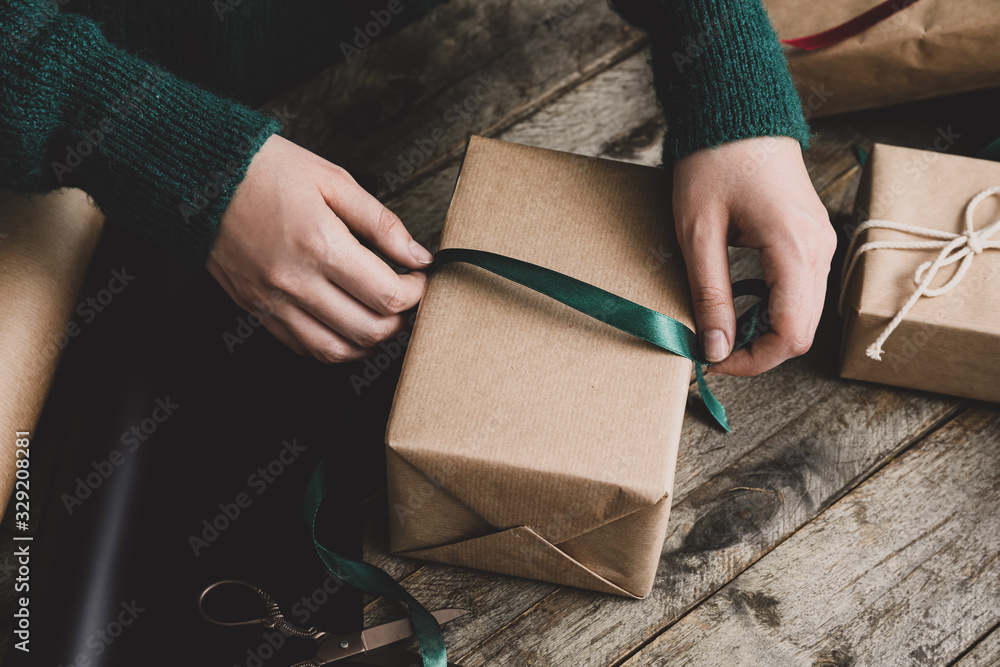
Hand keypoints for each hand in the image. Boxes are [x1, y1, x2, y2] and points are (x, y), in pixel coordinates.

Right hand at [207, 135, 432, 361]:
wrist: (203, 176)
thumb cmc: (267, 171)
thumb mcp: (334, 181)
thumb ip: (382, 224)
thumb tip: (418, 255)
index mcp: (320, 244)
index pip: (387, 295)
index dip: (416, 293)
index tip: (419, 278)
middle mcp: (296, 280)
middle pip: (368, 331)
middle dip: (400, 320)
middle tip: (405, 299)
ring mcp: (273, 301)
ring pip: (336, 351)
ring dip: (369, 342)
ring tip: (380, 317)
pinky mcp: (257, 309)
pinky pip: (302, 347)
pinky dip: (333, 346)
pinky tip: (344, 323)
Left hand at [672, 136, 835, 375]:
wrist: (738, 112)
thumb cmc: (714, 163)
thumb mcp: (698, 234)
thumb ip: (710, 295)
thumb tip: (714, 349)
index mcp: (795, 250)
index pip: (790, 335)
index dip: (752, 361)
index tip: (712, 363)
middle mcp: (819, 250)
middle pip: (801, 332)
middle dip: (756, 351)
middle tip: (710, 350)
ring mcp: (820, 244)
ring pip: (803, 315)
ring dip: (763, 332)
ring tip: (718, 327)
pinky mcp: (811, 239)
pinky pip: (799, 292)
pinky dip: (770, 310)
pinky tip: (735, 304)